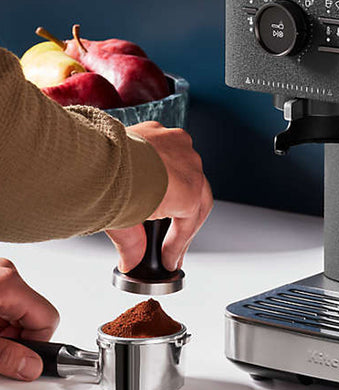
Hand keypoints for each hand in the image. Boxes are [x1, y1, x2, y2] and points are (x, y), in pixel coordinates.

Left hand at [0, 259, 59, 380]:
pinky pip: (6, 298)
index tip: (18, 357)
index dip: (35, 344)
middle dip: (16, 336)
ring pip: (19, 307)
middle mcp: (7, 272)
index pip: (48, 320)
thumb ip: (7, 356)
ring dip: (4, 327)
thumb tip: (31, 367)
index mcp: (10, 284)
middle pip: (34, 313)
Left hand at [106, 122, 212, 272]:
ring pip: (188, 170)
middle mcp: (190, 166)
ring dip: (180, 189)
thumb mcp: (124, 225)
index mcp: (188, 192)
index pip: (189, 223)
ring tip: (164, 206)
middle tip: (173, 241)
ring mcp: (177, 145)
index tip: (170, 257)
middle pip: (198, 197)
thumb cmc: (108, 185)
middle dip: (186, 220)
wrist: (87, 154)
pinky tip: (152, 175)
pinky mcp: (160, 129)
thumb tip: (131, 260)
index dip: (178, 245)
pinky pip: (171, 150)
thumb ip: (133, 244)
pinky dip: (165, 164)